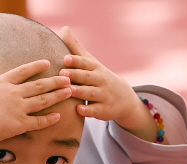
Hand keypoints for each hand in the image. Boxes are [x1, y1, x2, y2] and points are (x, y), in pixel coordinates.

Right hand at [0, 60, 71, 145]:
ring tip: (70, 91)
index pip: (22, 71)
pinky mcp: (21, 124)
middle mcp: (13, 93)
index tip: (47, 63)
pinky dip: (50, 119)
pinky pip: (39, 121)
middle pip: (39, 85)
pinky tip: (59, 116)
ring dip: (58, 95)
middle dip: (54, 81)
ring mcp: (19, 108)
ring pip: (43, 100)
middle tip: (67, 78)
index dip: (36, 67)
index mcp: (0, 83)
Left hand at [59, 26, 157, 141]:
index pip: (85, 63)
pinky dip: (88, 110)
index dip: (76, 61)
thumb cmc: (99, 77)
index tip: (65, 59)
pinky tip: (78, 110)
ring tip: (68, 91)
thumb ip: (75, 48)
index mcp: (95, 68)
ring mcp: (103, 95)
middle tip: (62, 74)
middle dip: (75, 75)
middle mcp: (100, 80)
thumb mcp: (91, 62)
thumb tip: (64, 28)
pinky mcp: (104, 110)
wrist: (124, 98)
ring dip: (79, 92)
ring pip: (91, 93)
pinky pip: (95, 110)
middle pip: (87, 77)